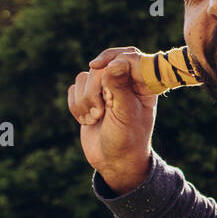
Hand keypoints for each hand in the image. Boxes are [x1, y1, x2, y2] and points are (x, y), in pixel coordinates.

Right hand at [67, 47, 158, 193]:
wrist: (114, 161)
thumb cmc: (127, 139)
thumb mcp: (125, 114)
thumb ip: (120, 87)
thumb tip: (116, 62)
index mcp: (142, 83)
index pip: (128, 56)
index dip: (112, 57)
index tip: (96, 65)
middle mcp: (125, 82)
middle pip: (100, 67)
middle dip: (95, 90)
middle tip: (101, 112)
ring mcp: (105, 89)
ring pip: (84, 77)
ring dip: (85, 101)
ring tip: (95, 119)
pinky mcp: (89, 97)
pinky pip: (73, 89)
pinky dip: (76, 106)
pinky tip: (87, 121)